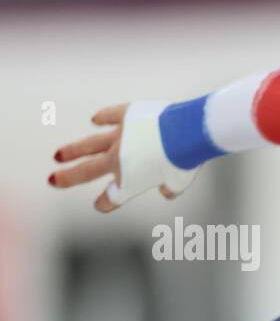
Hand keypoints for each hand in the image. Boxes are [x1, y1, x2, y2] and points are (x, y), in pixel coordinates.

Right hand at [48, 103, 190, 211]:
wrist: (185, 134)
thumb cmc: (184, 162)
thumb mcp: (179, 182)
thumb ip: (169, 188)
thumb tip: (165, 190)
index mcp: (130, 180)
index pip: (113, 196)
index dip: (106, 202)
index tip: (101, 205)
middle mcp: (119, 159)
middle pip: (87, 171)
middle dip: (69, 177)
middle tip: (53, 180)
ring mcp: (121, 136)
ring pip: (90, 144)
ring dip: (74, 150)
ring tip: (59, 155)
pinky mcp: (128, 115)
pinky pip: (111, 116)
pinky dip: (103, 118)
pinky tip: (94, 120)